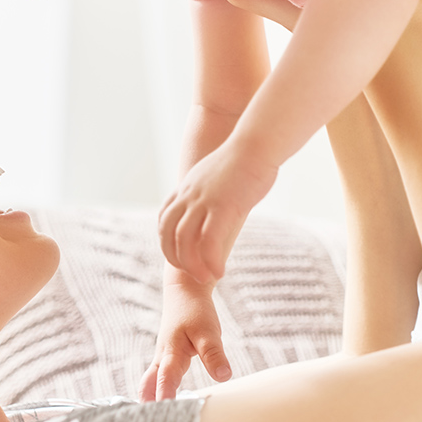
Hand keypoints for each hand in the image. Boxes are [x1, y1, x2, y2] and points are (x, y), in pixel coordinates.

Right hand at [139, 272, 230, 400]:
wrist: (184, 291)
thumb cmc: (196, 311)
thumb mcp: (209, 331)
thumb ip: (214, 354)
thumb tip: (223, 377)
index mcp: (171, 352)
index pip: (166, 379)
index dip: (164, 397)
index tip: (164, 415)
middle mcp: (162, 358)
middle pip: (149, 385)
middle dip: (147, 405)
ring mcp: (161, 357)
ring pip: (149, 382)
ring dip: (148, 399)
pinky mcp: (165, 357)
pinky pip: (155, 378)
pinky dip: (153, 391)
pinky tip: (157, 404)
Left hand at [158, 140, 276, 282]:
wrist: (257, 143)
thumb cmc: (247, 158)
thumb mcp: (219, 174)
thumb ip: (212, 190)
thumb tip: (220, 202)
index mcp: (187, 187)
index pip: (164, 219)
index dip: (168, 241)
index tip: (181, 255)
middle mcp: (189, 194)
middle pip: (168, 232)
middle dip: (176, 258)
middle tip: (193, 273)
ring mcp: (203, 200)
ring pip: (184, 240)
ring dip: (192, 264)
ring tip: (206, 277)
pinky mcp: (222, 207)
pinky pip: (209, 242)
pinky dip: (211, 261)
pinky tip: (220, 271)